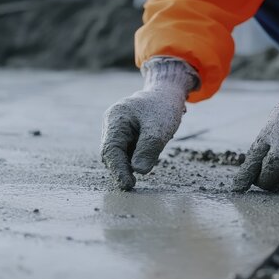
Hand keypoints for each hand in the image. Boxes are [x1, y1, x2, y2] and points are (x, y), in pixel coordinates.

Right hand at [101, 57, 197, 189]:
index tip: (127, 185)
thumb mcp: (160, 129)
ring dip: (126, 165)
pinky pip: (125, 150)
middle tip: (132, 185)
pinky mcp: (124, 134)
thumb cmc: (163, 108)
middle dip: (120, 169)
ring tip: (139, 172)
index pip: (111, 149)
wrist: (167, 93)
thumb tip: (138, 170)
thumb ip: (148, 149)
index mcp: (116, 119)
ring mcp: (116, 128)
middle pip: (111, 153)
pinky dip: (132, 159)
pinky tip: (144, 160)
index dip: (118, 169)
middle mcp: (111, 123)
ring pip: (118, 153)